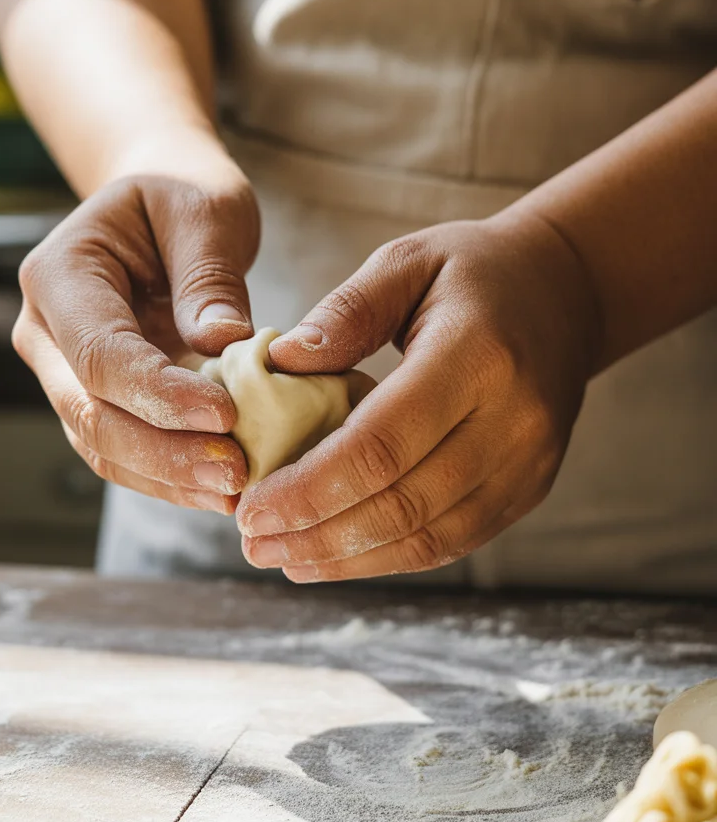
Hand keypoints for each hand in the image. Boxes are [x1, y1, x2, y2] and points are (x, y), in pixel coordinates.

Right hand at [13, 164, 259, 511]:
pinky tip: (222, 489)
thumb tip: (223, 342)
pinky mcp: (98, 402)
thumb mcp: (205, 210)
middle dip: (165, 453)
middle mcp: (46, 333)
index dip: (160, 395)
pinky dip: (172, 477)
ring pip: (103, 448)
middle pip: (91, 415)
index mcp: (60, 276)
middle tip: (237, 473)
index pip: (102, 354)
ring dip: (169, 478)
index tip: (227, 416)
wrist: (161, 206)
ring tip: (238, 491)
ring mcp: (65, 375)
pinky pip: (125, 455)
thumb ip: (210, 274)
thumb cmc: (182, 196)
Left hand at [237, 213, 601, 579]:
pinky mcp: (529, 490)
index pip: (382, 444)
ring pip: (429, 538)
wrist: (568, 293)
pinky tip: (338, 557)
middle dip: (319, 534)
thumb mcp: (406, 261)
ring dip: (349, 560)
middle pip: (403, 503)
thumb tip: (279, 364)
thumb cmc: (472, 272)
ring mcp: (528, 464)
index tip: (253, 508)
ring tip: (285, 559)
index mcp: (478, 356)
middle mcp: (514, 421)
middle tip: (254, 544)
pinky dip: (390, 557)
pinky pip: (454, 541)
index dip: (311, 488)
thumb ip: (344, 312)